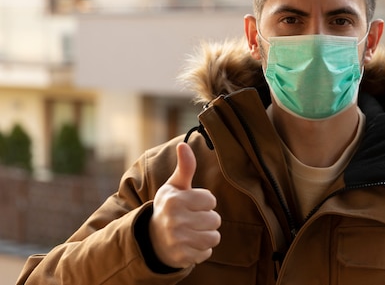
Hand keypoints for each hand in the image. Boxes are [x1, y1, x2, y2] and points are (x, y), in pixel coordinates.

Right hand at [150, 142, 220, 267]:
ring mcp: (177, 241)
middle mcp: (174, 220)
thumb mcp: (174, 186)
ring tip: (193, 231)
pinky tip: (189, 244)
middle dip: (208, 219)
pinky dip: (201, 250)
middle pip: (215, 220)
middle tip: (193, 219)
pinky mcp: (181, 257)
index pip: (211, 200)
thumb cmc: (169, 206)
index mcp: (174, 200)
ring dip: (207, 235)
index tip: (193, 203)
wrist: (151, 238)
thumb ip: (185, 167)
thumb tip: (184, 145)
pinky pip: (207, 253)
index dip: (205, 202)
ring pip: (214, 237)